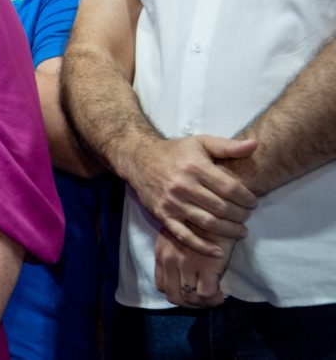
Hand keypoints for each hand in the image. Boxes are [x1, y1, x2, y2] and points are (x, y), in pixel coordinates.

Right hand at [128, 135, 256, 255]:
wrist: (139, 159)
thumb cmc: (175, 152)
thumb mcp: (201, 142)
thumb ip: (228, 146)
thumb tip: (255, 144)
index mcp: (195, 167)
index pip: (230, 188)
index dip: (247, 198)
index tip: (253, 202)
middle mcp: (183, 185)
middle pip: (221, 208)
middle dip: (241, 215)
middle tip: (247, 216)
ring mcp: (172, 202)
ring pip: (208, 223)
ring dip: (229, 231)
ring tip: (240, 231)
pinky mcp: (162, 215)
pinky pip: (184, 235)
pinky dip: (202, 247)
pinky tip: (218, 251)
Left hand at [155, 227, 235, 307]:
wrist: (214, 206)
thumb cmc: (198, 219)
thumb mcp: (176, 233)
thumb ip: (174, 251)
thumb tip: (181, 271)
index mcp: (161, 253)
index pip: (162, 285)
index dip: (176, 294)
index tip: (190, 293)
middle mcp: (170, 260)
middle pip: (174, 296)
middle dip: (189, 304)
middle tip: (203, 302)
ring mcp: (187, 264)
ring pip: (190, 298)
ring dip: (202, 304)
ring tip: (214, 298)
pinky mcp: (206, 265)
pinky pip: (206, 294)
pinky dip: (214, 298)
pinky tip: (221, 293)